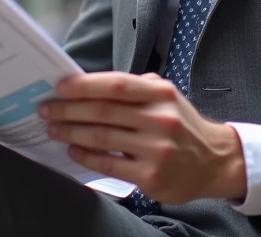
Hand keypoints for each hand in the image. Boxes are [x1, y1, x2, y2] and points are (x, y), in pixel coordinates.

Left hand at [39, 72, 246, 203]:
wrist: (214, 161)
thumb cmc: (181, 125)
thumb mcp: (167, 96)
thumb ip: (135, 88)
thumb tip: (90, 84)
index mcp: (161, 94)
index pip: (117, 85)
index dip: (85, 85)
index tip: (60, 86)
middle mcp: (160, 119)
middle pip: (103, 111)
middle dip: (68, 109)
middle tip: (46, 109)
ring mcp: (157, 149)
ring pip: (102, 137)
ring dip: (71, 132)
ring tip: (53, 128)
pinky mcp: (152, 176)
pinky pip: (110, 164)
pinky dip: (86, 156)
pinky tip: (73, 150)